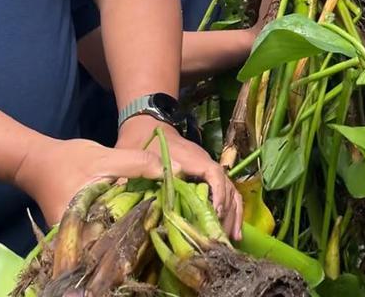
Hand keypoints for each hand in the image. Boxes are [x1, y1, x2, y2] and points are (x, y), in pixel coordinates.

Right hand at [12, 135, 174, 226]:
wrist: (38, 162)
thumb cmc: (68, 160)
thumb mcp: (105, 157)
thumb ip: (138, 164)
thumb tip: (174, 170)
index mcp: (84, 228)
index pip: (124, 233)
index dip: (148, 221)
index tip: (170, 207)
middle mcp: (83, 239)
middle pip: (123, 235)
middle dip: (145, 220)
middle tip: (169, 204)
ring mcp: (85, 235)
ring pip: (119, 230)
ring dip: (137, 217)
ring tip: (159, 203)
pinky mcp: (88, 228)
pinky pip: (112, 224)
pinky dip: (126, 215)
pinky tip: (142, 204)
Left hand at [117, 116, 242, 238]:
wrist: (146, 126)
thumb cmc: (139, 141)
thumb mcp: (131, 154)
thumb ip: (138, 171)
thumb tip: (147, 198)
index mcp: (188, 157)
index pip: (212, 172)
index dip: (217, 192)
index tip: (214, 212)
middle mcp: (203, 162)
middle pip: (226, 186)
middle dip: (226, 211)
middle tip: (220, 237)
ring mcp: (206, 169)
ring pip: (229, 191)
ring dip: (232, 213)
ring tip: (231, 238)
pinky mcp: (205, 176)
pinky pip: (224, 193)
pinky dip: (230, 210)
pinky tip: (230, 228)